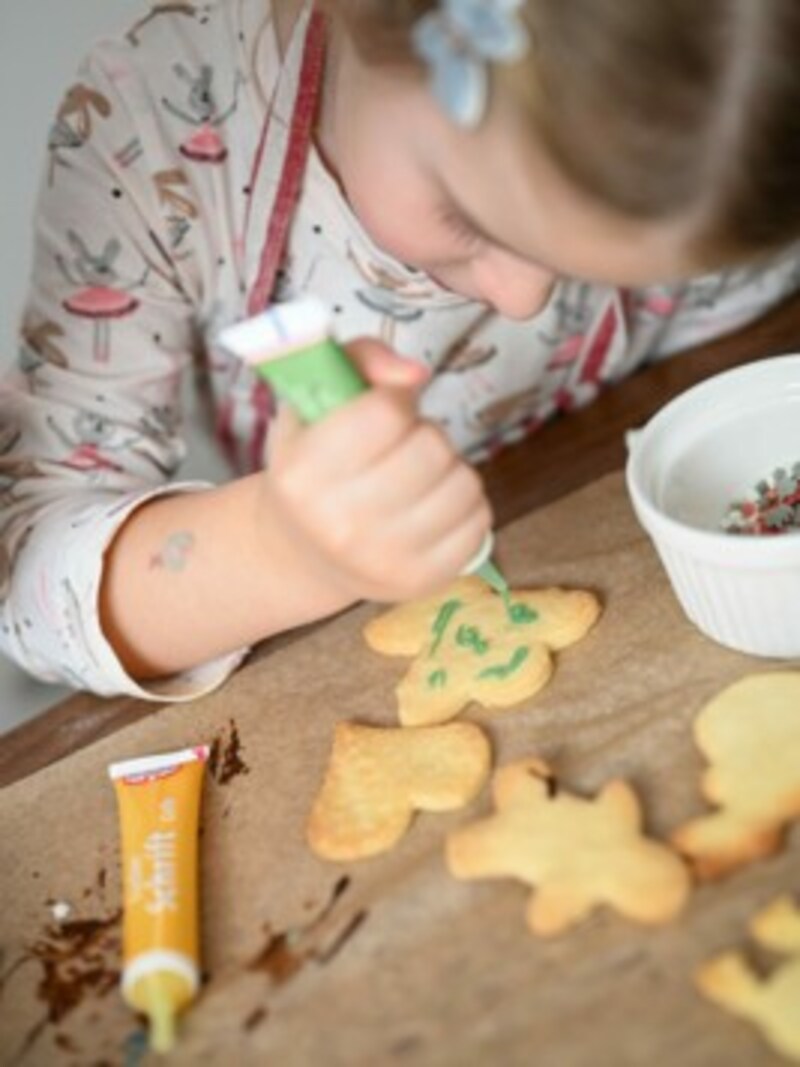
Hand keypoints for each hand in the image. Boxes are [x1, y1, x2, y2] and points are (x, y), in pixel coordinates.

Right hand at [259, 338, 492, 601]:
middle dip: (424, 436)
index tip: (382, 414)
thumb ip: (360, 361)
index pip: (385, 413)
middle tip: (402, 449)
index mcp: (302, 475)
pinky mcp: (422, 581)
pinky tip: (433, 508)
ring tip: (418, 479)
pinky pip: (480, 520)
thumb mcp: (315, 401)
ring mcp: (383, 560)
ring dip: (449, 469)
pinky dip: (465, 505)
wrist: (306, 554)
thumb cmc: (316, 464)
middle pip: (431, 448)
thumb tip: (415, 375)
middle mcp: (339, 525)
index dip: (394, 402)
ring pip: (464, 483)